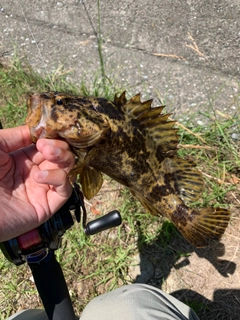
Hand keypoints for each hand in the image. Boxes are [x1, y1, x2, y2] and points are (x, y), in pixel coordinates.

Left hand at [0, 125, 74, 240]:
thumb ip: (15, 135)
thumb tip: (39, 130)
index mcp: (21, 160)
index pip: (46, 145)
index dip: (49, 138)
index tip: (43, 135)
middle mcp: (34, 173)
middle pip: (60, 155)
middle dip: (58, 146)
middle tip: (46, 146)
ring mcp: (42, 189)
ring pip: (67, 169)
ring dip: (62, 158)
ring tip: (48, 154)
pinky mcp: (47, 206)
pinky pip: (65, 189)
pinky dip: (59, 178)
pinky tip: (39, 177)